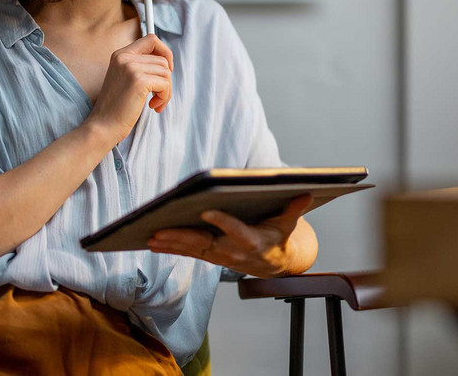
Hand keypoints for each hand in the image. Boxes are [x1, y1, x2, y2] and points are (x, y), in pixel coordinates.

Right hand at [84, 35, 172, 146]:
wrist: (103, 125)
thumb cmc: (117, 107)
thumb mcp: (125, 78)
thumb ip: (140, 66)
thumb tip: (167, 62)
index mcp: (120, 54)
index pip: (151, 39)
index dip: (164, 52)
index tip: (166, 70)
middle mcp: (124, 57)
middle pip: (162, 60)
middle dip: (166, 80)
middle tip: (158, 96)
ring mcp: (131, 68)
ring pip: (166, 72)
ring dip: (166, 91)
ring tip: (155, 103)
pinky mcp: (138, 81)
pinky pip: (165, 84)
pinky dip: (164, 97)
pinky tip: (153, 107)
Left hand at [147, 195, 313, 277]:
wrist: (276, 265)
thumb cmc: (279, 238)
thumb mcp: (289, 225)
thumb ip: (295, 209)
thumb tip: (307, 192)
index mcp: (253, 241)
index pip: (236, 231)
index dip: (222, 222)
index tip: (207, 211)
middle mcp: (233, 251)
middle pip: (205, 243)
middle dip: (181, 237)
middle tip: (160, 229)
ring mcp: (221, 256)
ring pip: (193, 249)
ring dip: (170, 243)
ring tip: (150, 236)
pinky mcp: (212, 256)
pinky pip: (190, 252)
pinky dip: (171, 247)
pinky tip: (153, 242)